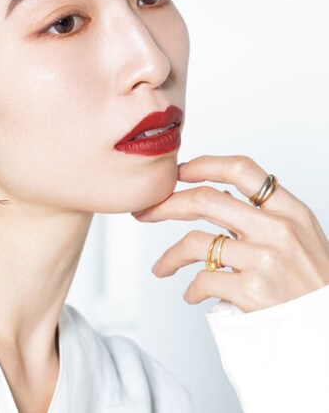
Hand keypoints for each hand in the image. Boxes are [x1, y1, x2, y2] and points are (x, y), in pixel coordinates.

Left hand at [133, 155, 328, 311]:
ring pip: (194, 242)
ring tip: (162, 267)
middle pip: (205, 200)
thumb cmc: (314, 285)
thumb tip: (218, 190)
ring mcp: (264, 260)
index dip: (204, 165)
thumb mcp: (301, 237)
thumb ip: (264, 213)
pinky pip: (202, 280)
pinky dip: (190, 288)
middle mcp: (278, 230)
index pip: (242, 169)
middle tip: (147, 212)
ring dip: (169, 256)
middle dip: (165, 204)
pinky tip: (191, 294)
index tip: (180, 171)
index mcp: (291, 211)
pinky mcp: (252, 291)